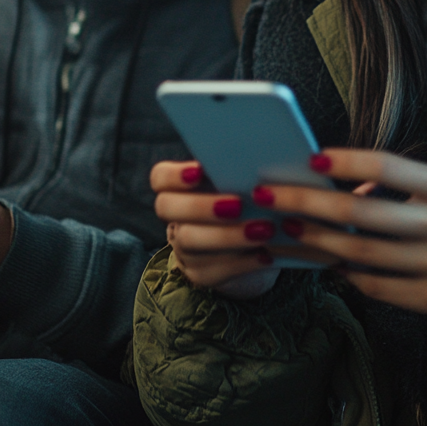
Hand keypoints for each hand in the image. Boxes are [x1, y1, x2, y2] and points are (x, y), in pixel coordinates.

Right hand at [151, 161, 332, 295]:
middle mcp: (174, 218)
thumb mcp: (244, 181)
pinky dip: (242, 262)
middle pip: (167, 208)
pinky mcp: (198, 273)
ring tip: (264, 230)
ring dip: (228, 236)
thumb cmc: (252, 197)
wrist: (260, 240)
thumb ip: (240, 168)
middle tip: (239, 204)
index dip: (174, 175)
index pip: (160, 178)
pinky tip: (266, 254)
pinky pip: (212, 270)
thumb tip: (260, 151)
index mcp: (179, 188)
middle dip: (202, 206)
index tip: (201, 170)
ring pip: (190, 241)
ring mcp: (182, 248)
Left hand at [261, 148, 426, 335]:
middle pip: (362, 213)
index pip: (389, 167)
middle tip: (271, 197)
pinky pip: (378, 288)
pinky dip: (348, 275)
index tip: (310, 157)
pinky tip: (328, 265)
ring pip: (362, 254)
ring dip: (317, 242)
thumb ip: (410, 187)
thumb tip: (350, 186)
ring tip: (286, 232)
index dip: (346, 161)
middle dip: (309, 205)